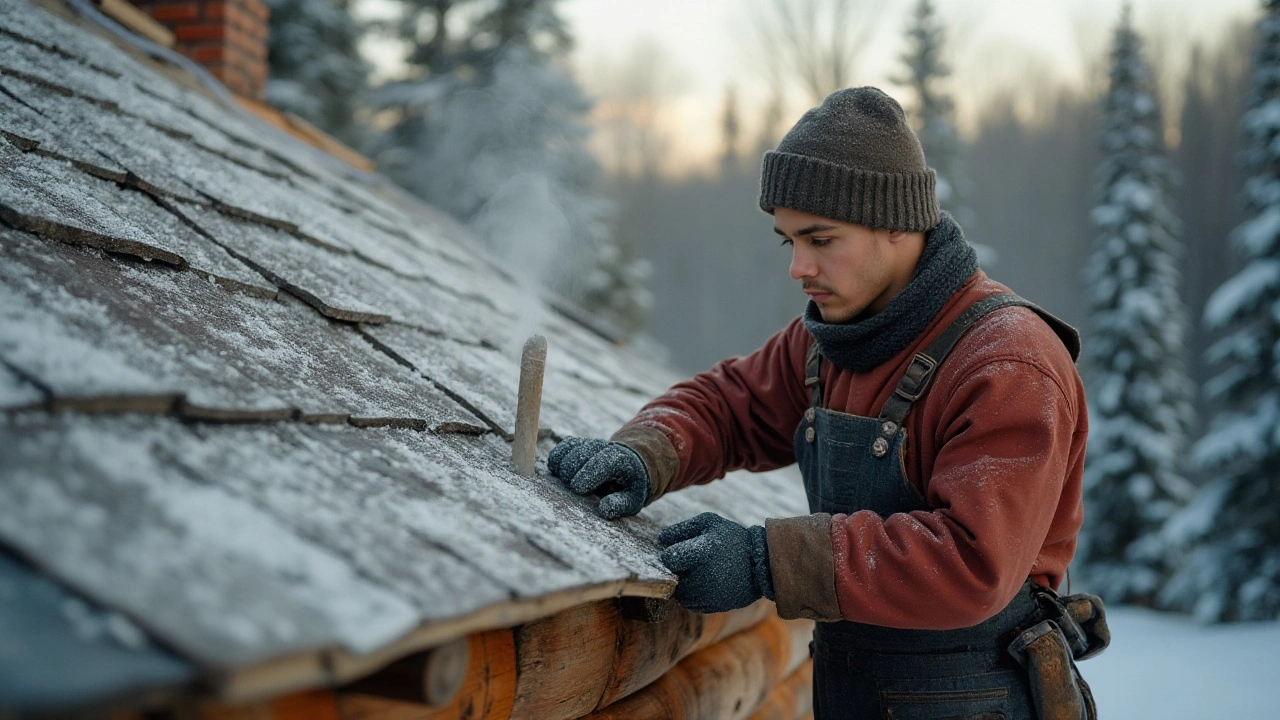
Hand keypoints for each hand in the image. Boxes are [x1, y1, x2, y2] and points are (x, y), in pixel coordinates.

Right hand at [548, 437, 648, 518]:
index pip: (602, 463)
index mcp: (621, 460)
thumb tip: (603, 510)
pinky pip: (561, 449)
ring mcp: (590, 443)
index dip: (587, 475)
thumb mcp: (632, 499)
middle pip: (580, 455)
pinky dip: (556, 461)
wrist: (630, 463)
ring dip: (563, 469)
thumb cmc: (629, 486)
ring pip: (568, 451)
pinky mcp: (578, 444)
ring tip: (568, 484)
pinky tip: (560, 475)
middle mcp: (604, 447)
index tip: (578, 489)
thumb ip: (620, 505)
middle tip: (575, 491)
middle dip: (572, 475)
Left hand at [658, 512, 773, 613]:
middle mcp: (703, 576)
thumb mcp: (710, 522)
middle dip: (677, 570)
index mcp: (702, 551)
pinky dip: (692, 595)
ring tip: (699, 572)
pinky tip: (705, 583)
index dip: (670, 554)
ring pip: (679, 593)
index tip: (679, 551)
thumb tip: (661, 539)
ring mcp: (709, 594)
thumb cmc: (732, 538)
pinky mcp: (713, 606)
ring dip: (683, 584)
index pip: (668, 559)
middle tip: (691, 562)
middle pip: (672, 578)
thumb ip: (683, 529)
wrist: (762, 564)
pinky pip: (690, 604)